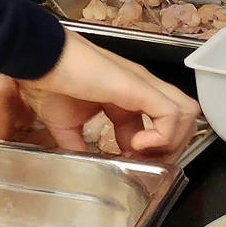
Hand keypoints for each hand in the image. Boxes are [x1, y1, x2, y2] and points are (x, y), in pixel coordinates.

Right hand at [19, 31, 199, 154]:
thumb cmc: (49, 84)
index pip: (160, 125)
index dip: (152, 152)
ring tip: (142, 153)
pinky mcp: (139, 86)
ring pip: (187, 113)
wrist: (38, 60)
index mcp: (128, 96)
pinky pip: (172, 114)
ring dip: (171, 143)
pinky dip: (162, 137)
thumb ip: (79, 147)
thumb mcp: (66, 127)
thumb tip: (82, 166)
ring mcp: (143, 85)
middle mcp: (142, 88)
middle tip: (144, 163)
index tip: (130, 164)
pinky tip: (135, 145)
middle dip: (169, 149)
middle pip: (183, 119)